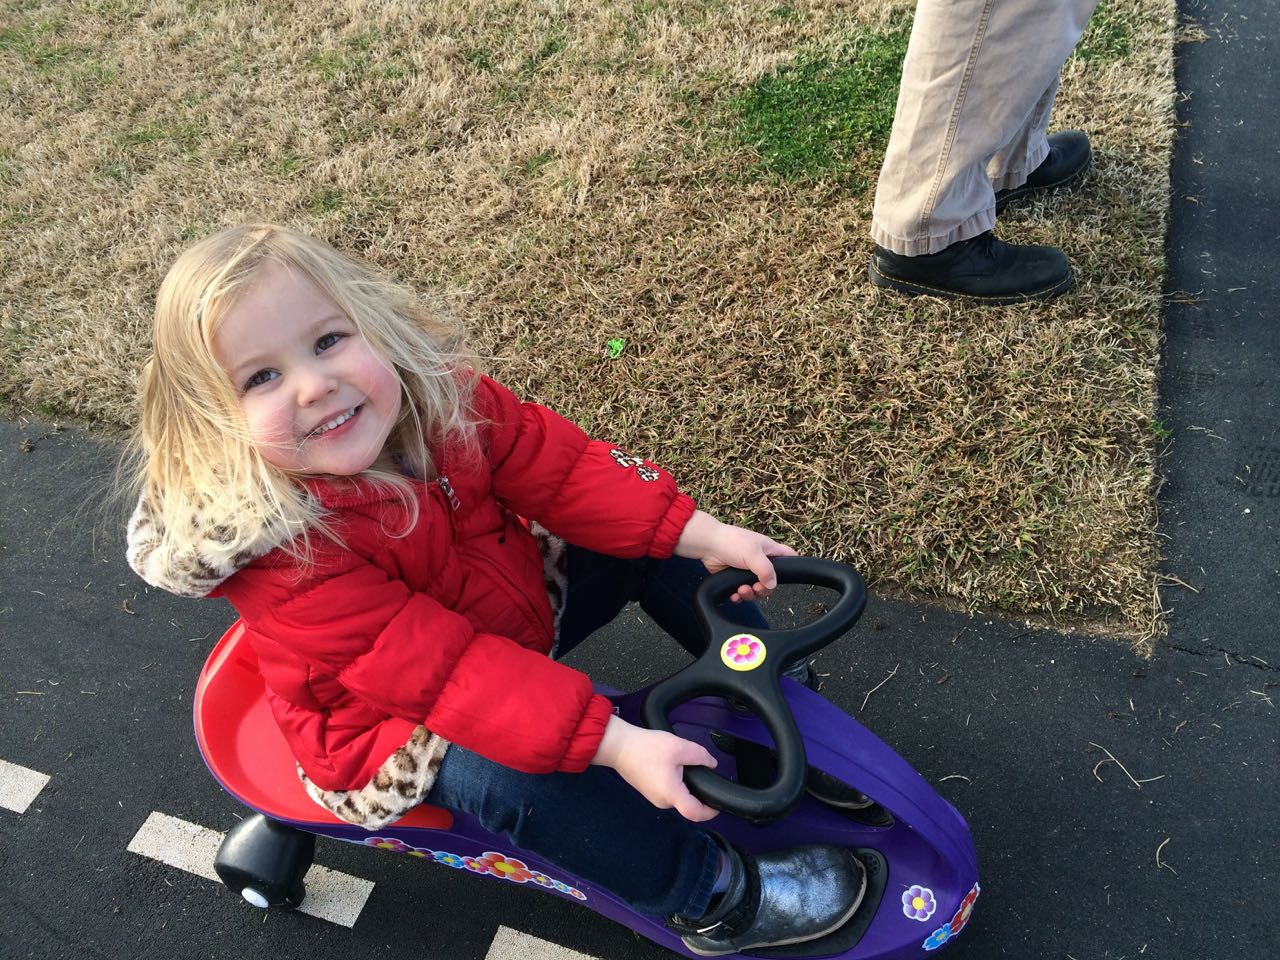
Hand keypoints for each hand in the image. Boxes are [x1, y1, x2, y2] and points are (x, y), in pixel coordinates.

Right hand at [591, 716, 719, 821]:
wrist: (618, 746)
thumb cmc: (647, 747)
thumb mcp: (679, 747)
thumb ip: (700, 756)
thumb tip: (712, 764)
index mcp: (671, 794)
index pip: (696, 813)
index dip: (711, 811)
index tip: (719, 802)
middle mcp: (662, 801)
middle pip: (688, 804)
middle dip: (697, 790)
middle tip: (700, 770)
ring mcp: (654, 797)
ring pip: (678, 796)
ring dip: (685, 784)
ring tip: (684, 763)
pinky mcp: (648, 791)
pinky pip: (668, 791)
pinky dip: (675, 782)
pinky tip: (672, 765)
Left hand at [674, 510, 797, 601]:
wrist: (708, 545)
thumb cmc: (732, 542)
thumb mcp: (754, 555)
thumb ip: (766, 571)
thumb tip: (772, 585)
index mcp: (768, 550)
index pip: (788, 556)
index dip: (792, 565)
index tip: (789, 576)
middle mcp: (759, 561)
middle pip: (770, 582)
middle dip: (763, 589)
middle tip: (756, 588)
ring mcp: (746, 570)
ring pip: (755, 589)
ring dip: (749, 594)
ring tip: (741, 590)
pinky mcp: (734, 578)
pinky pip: (741, 593)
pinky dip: (738, 596)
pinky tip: (734, 595)